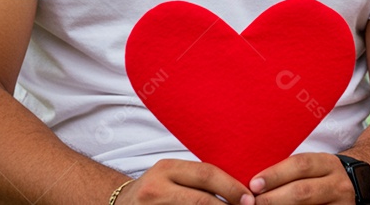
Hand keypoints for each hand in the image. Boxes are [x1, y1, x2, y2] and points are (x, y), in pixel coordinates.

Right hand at [116, 158, 252, 203]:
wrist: (120, 204)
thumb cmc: (155, 190)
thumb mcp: (171, 176)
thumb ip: (197, 178)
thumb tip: (238, 188)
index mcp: (167, 169)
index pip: (206, 174)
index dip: (231, 187)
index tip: (249, 199)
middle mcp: (156, 188)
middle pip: (201, 199)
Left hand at [250, 153, 355, 204]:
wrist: (353, 189)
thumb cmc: (320, 178)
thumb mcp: (313, 168)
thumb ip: (289, 172)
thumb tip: (255, 183)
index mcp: (328, 164)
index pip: (300, 165)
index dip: (275, 175)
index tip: (253, 184)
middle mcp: (338, 184)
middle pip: (302, 191)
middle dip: (273, 199)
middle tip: (253, 203)